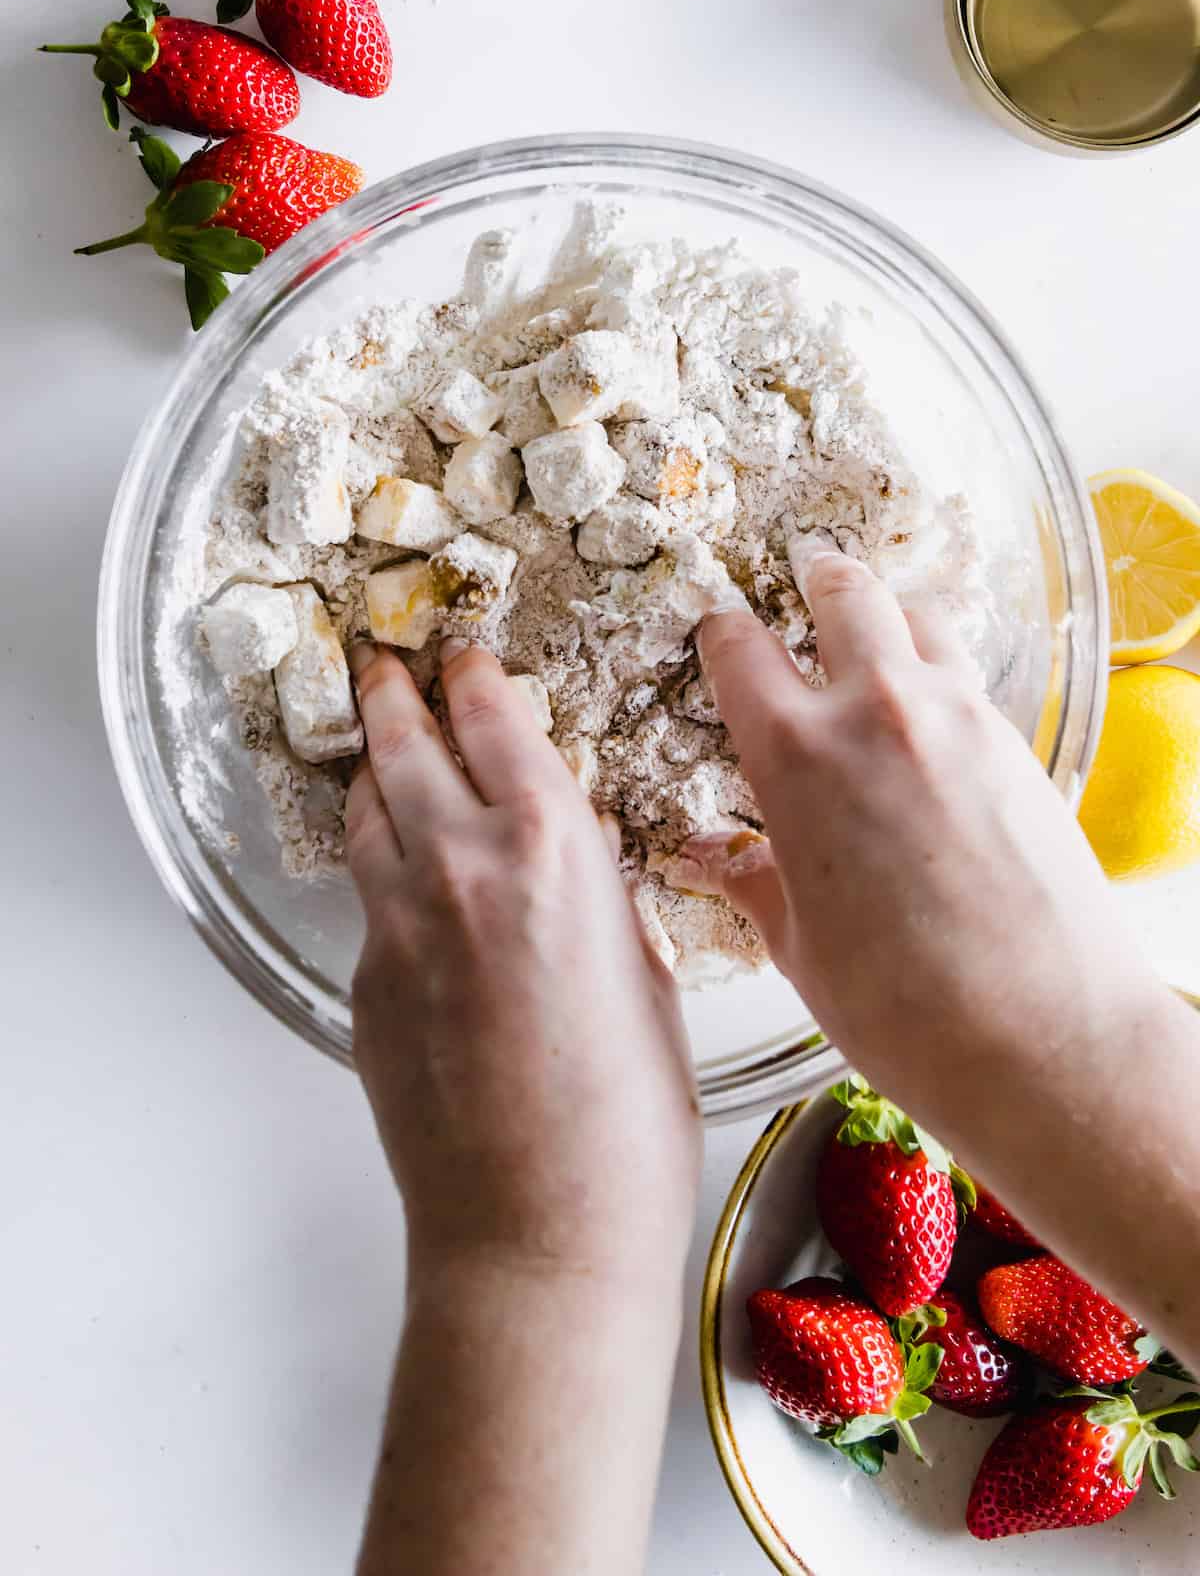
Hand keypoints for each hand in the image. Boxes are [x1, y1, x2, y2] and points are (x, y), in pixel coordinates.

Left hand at [345, 638, 700, 1288]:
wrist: (538, 1228)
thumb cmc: (627, 1117)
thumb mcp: (644, 975)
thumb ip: (598, 898)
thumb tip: (574, 868)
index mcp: (550, 847)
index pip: (494, 721)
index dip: (474, 679)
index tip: (464, 657)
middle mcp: (460, 865)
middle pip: (405, 748)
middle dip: (393, 697)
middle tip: (382, 666)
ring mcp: (398, 924)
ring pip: (367, 815)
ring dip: (373, 771)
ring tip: (378, 749)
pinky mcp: (364, 982)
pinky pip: (368, 895)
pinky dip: (379, 862)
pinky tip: (398, 870)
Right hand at [673, 544, 1199, 1376]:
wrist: (1048, 1042)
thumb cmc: (908, 1012)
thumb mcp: (801, 948)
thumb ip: (751, 881)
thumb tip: (704, 859)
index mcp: (797, 755)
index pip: (738, 647)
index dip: (720, 633)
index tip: (717, 636)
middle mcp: (879, 711)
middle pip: (842, 589)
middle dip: (814, 580)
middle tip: (800, 588)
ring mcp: (960, 718)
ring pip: (917, 616)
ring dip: (886, 618)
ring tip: (870, 648)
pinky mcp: (1019, 743)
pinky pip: (967, 675)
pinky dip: (938, 673)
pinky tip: (926, 723)